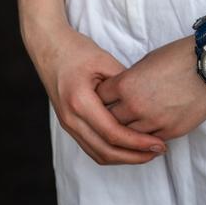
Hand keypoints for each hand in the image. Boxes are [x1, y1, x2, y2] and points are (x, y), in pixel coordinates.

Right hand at [27, 21, 170, 165]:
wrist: (48, 46)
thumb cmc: (75, 49)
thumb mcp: (103, 60)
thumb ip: (123, 83)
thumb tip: (145, 103)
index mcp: (80, 102)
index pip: (112, 133)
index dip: (137, 142)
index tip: (158, 143)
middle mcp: (71, 119)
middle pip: (105, 151)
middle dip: (134, 156)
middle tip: (158, 151)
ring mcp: (67, 124)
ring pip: (97, 154)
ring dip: (123, 158)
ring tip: (147, 152)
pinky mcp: (69, 124)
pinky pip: (91, 147)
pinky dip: (111, 151)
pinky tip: (128, 146)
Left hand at [96, 34, 205, 141]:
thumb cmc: (180, 56)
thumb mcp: (147, 60)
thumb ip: (130, 79)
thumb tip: (122, 90)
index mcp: (126, 85)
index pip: (100, 98)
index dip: (101, 97)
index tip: (103, 97)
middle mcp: (136, 107)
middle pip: (110, 121)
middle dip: (109, 116)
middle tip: (111, 114)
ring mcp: (153, 122)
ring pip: (128, 135)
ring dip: (128, 129)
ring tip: (131, 122)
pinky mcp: (171, 132)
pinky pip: (150, 140)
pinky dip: (146, 136)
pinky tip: (147, 129)